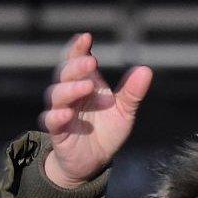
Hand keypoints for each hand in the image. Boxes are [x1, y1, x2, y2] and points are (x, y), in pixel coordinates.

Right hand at [38, 33, 152, 187]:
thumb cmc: (106, 130)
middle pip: (65, 74)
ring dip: (70, 89)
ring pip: (57, 95)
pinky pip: (51, 121)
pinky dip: (57, 116)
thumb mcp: (124, 111)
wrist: (94, 160)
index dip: (79, 48)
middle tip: (90, 62)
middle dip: (76, 66)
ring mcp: (62, 111)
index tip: (86, 37)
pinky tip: (67, 113)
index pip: (77, 60)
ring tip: (86, 86)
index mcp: (87, 84)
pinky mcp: (57, 131)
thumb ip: (132, 92)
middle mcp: (71, 94)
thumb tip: (146, 70)